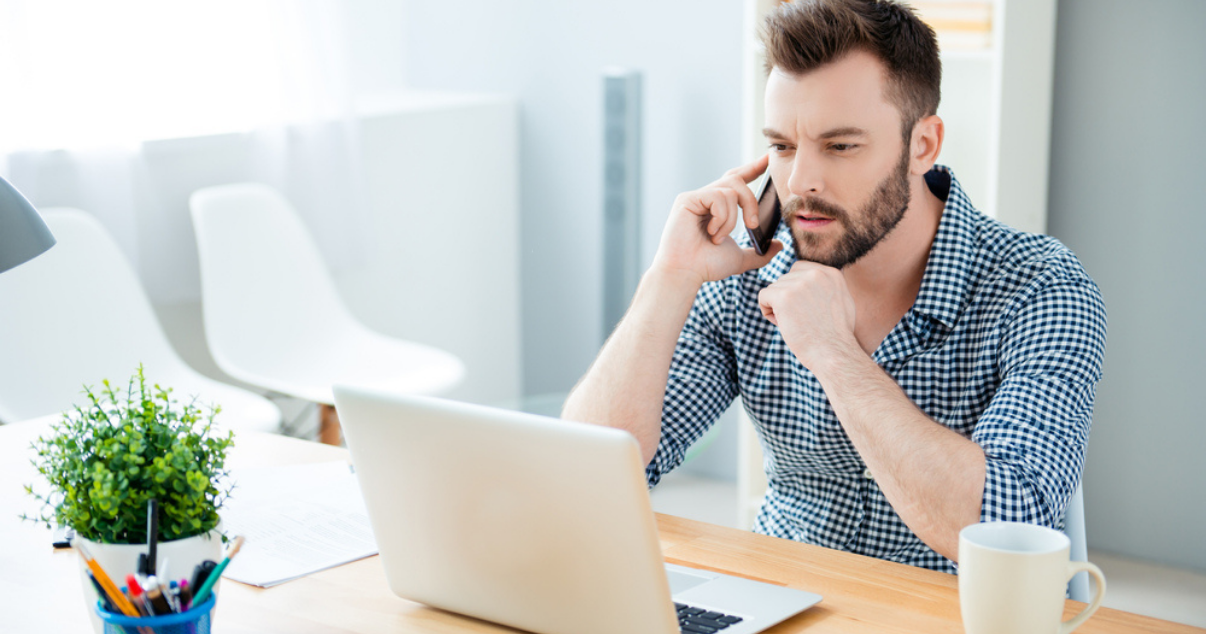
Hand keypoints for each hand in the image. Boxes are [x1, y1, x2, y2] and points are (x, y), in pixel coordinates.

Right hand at [650, 154, 782, 286]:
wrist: (686, 274)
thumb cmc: (706, 266)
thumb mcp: (740, 258)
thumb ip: (760, 252)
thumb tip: (778, 245)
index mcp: (716, 207)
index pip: (737, 180)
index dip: (753, 168)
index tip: (768, 159)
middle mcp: (705, 198)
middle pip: (737, 180)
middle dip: (750, 201)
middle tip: (752, 225)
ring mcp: (695, 197)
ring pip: (731, 191)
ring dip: (732, 219)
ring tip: (718, 238)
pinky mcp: (687, 199)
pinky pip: (718, 197)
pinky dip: (721, 218)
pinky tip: (711, 233)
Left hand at [757, 261, 858, 369]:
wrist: (833, 353)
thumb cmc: (836, 335)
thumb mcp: (841, 301)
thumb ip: (826, 286)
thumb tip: (810, 280)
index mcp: (830, 273)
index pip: (799, 269)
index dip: (795, 290)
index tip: (805, 308)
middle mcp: (816, 273)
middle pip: (785, 279)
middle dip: (787, 299)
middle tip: (800, 320)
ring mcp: (799, 284)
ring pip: (774, 288)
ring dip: (778, 307)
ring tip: (794, 324)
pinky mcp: (784, 296)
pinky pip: (763, 296)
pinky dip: (767, 311)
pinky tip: (781, 324)